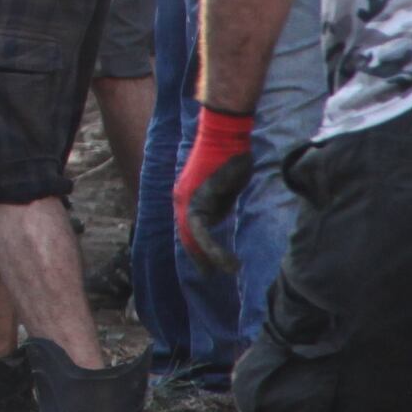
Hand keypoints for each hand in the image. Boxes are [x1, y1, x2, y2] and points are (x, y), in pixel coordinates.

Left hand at [175, 106, 254, 274]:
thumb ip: (217, 205)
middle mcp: (182, 199)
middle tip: (209, 275)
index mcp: (187, 197)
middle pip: (187, 237)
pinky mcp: (197, 200)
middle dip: (198, 258)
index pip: (189, 229)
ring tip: (223, 272)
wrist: (227, 137)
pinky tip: (227, 262)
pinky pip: (202, 232)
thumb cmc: (229, 158)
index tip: (207, 265)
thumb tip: (218, 220)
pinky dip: (214, 250)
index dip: (196, 248)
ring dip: (208, 258)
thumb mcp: (223, 188)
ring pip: (193, 238)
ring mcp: (187, 200)